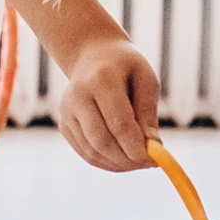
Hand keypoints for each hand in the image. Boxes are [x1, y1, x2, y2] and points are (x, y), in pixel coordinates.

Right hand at [58, 35, 159, 170]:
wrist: (93, 55)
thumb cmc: (127, 68)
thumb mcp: (146, 80)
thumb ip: (148, 113)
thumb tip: (154, 148)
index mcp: (101, 79)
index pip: (118, 122)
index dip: (136, 147)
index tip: (155, 160)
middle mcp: (78, 96)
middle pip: (102, 140)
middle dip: (127, 159)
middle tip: (148, 165)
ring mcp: (67, 112)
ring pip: (92, 152)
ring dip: (118, 164)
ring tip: (138, 162)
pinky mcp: (64, 125)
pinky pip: (86, 153)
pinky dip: (106, 162)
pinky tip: (123, 158)